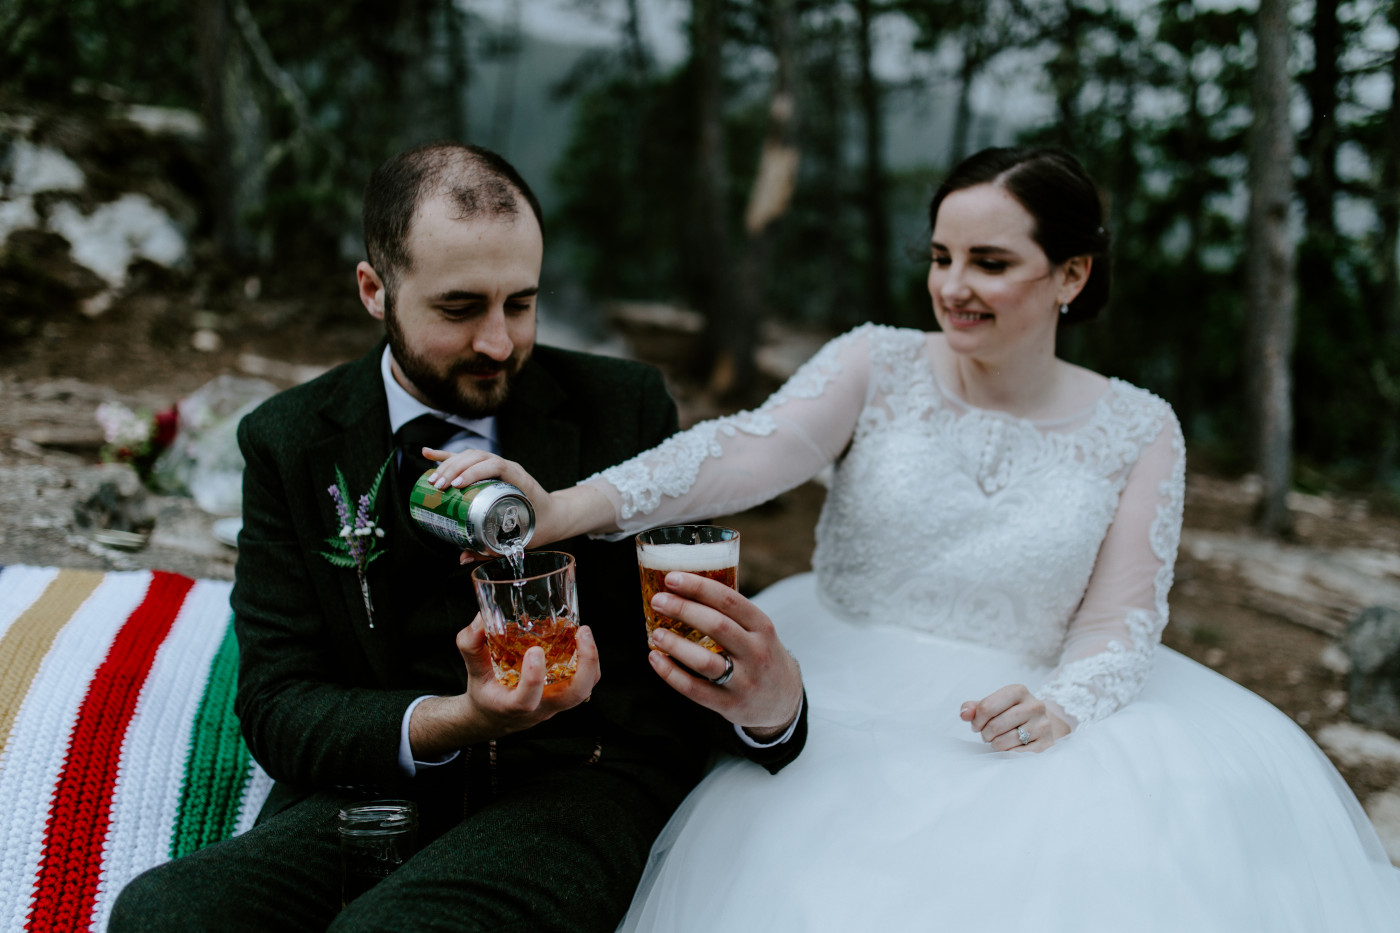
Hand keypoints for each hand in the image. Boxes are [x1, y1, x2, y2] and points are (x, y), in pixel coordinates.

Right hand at [408, 614, 599, 757]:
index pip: (526, 700)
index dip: (533, 678)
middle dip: (586, 665)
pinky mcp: (565, 693)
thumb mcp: (473, 670)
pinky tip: (579, 638)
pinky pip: (585, 680)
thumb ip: (471, 644)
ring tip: (584, 631)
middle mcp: (542, 706)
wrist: (496, 716)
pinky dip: (587, 660)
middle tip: (582, 632)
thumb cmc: (485, 691)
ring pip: (586, 687)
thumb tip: (481, 618)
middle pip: (575, 695)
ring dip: (591, 660)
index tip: (535, 650)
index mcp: (513, 706)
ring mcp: (557, 701)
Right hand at [419, 449, 611, 561]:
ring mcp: (499, 466)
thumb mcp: (520, 539)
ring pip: (471, 455)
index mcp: (520, 479)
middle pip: (478, 457)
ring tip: (432, 479)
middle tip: (438, 486)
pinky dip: (447, 457)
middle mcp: (509, 467)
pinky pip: (467, 459)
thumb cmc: (539, 525)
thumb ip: (493, 550)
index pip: (496, 465)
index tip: (457, 486)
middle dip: (454, 468)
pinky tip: (429, 455)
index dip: (474, 472)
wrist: (554, 514)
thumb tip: (463, 558)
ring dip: (449, 463)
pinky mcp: (490, 469)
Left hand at [647, 572, 803, 741]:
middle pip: (716, 626)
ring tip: (656, 634)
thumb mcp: (758, 631)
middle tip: (658, 600)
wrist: (783, 699)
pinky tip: (655, 659)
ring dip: (676, 645)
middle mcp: (756, 652)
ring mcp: (744, 681)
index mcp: (762, 627)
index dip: (699, 587)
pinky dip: (671, 674)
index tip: (672, 578)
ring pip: (705, 661)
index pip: (729, 600)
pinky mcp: (730, 704)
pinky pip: (695, 689)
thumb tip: (682, 588)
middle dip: (683, 610)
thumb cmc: (759, 654)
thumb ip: (729, 614)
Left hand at [960, 684, 1069, 752]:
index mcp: (1018, 691)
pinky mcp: (1046, 744)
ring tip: (999, 740)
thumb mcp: (994, 705)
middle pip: (994, 726)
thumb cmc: (1011, 714)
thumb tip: (964, 713)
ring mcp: (1043, 725)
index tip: (977, 725)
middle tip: (988, 735)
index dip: (976, 720)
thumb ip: (974, 708)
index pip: (986, 707)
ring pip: (1003, 742)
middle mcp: (1034, 705)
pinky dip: (1007, 754)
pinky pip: (1015, 755)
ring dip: (995, 745)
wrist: (1041, 725)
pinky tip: (1011, 748)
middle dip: (985, 734)